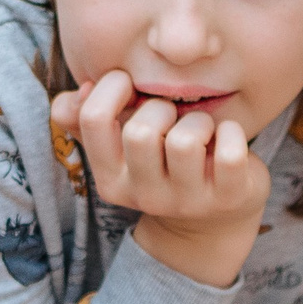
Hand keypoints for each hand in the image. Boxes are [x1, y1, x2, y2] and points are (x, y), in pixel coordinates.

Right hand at [51, 72, 269, 287]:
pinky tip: (226, 138)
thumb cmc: (163, 164)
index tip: (129, 83)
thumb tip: (71, 98)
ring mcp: (188, 201)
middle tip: (172, 116)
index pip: (93, 120)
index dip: (112, 87)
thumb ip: (84, 120)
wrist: (213, 220)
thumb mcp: (121, 147)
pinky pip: (230, 152)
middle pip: (140, 132)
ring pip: (184, 142)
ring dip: (197, 121)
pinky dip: (231, 133)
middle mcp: (145, 197)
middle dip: (159, 108)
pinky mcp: (229, 198)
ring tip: (201, 130)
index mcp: (111, 180)